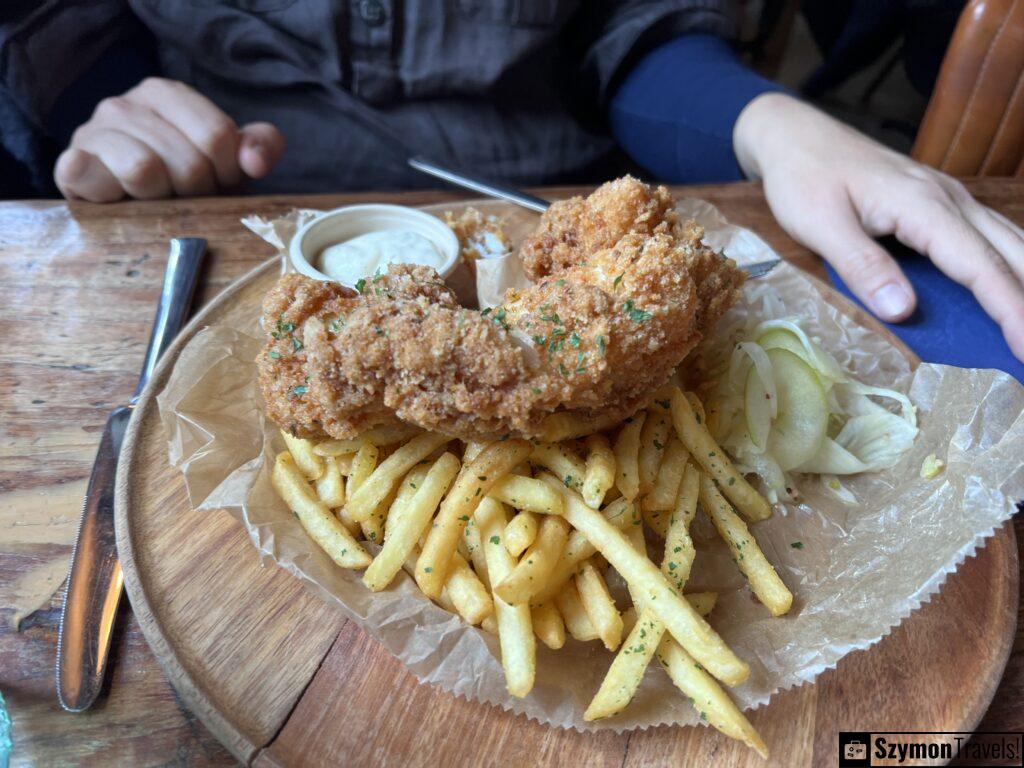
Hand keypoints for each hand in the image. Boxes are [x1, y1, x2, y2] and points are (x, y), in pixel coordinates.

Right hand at [54, 78, 284, 201]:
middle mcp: (125, 105)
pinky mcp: (70, 163)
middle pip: (188, 162)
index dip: (227, 174)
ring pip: (144, 171)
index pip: (218, 137)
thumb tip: (255, 162)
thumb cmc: (185, 176)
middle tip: (187, 198)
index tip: (218, 184)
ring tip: (158, 201)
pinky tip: (120, 201)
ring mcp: (93, 132)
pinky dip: (109, 195)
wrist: (126, 201)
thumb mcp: (229, 159)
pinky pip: (89, 176)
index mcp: (167, 94)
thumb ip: (260, 146)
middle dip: (197, 193)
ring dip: (161, 201)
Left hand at [734, 93, 1023, 360]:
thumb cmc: (803, 178)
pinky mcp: (941, 203)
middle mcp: (949, 199)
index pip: (979, 265)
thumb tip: (902, 310)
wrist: (796, 136)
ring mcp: (949, 198)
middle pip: (1012, 252)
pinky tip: (1015, 286)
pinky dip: (1012, 264)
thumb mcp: (820, 225)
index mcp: (923, 205)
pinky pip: (991, 235)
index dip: (1009, 309)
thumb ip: (862, 265)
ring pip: (1010, 240)